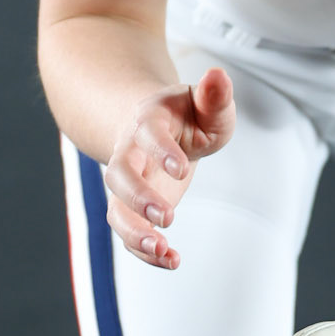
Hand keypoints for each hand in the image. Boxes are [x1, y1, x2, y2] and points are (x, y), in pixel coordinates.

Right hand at [102, 69, 235, 267]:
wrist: (157, 127)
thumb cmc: (189, 116)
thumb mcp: (207, 104)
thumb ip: (214, 96)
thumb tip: (219, 75)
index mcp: (148, 121)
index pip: (148, 134)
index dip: (162, 150)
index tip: (184, 170)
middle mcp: (129, 152)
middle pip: (120, 174)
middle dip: (138, 197)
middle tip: (168, 217)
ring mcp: (127, 184)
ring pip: (116, 210)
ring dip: (134, 233)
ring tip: (163, 251)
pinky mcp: (131, 208)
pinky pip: (128, 232)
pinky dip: (144, 250)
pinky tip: (171, 260)